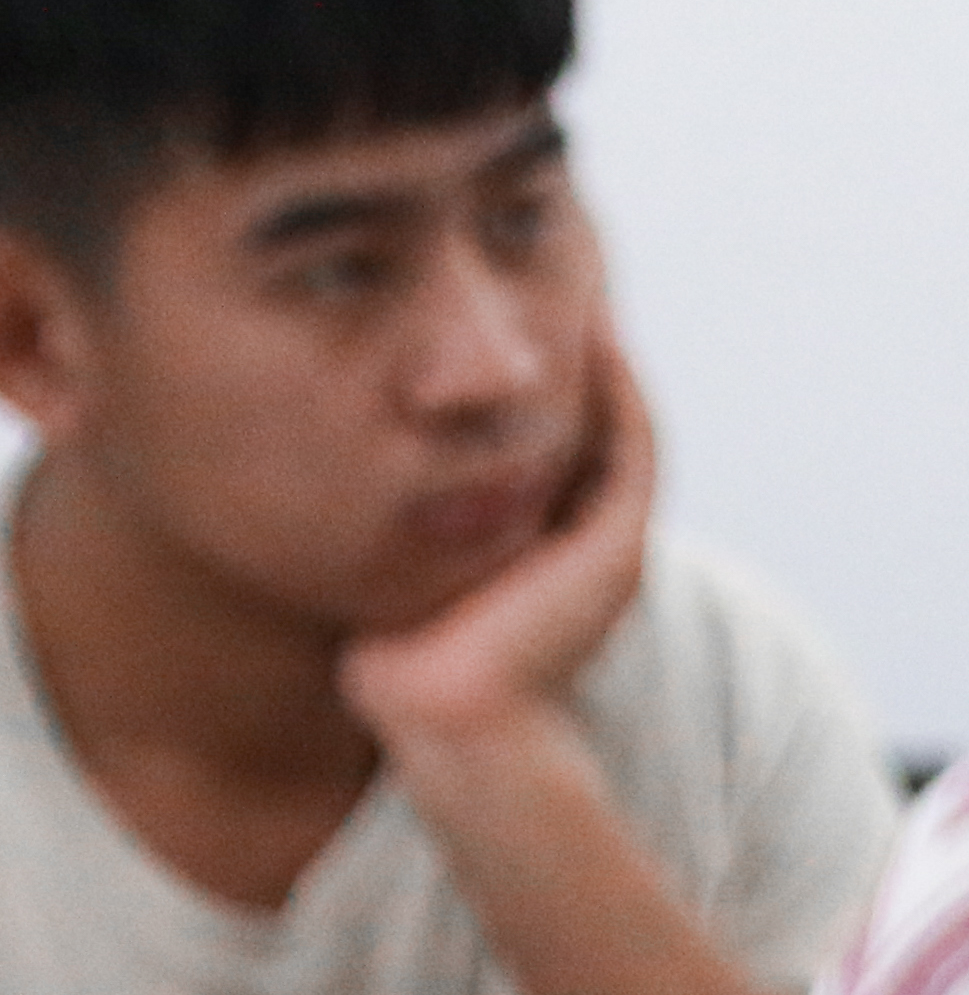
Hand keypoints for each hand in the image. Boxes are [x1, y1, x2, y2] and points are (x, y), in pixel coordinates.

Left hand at [340, 327, 656, 753]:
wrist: (435, 718)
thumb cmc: (393, 658)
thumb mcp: (389, 562)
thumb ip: (385, 511)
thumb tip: (309, 453)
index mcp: (544, 548)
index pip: (556, 440)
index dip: (540, 376)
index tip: (502, 316)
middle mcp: (589, 547)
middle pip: (596, 424)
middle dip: (578, 355)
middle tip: (557, 277)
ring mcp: (611, 549)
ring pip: (624, 426)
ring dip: (610, 356)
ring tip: (585, 285)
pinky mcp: (616, 548)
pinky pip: (632, 444)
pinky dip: (621, 387)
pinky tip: (595, 330)